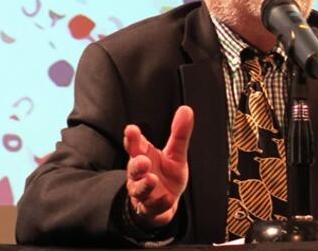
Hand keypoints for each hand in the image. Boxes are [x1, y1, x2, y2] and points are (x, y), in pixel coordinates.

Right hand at [123, 105, 193, 230]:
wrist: (164, 202)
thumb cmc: (166, 174)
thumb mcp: (176, 153)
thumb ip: (179, 134)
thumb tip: (186, 110)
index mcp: (144, 156)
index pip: (135, 145)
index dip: (132, 138)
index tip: (131, 130)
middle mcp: (140, 174)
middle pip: (133, 168)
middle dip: (136, 164)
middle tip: (143, 160)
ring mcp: (144, 192)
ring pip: (139, 189)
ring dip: (144, 185)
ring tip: (152, 179)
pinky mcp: (150, 208)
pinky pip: (151, 207)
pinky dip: (159, 203)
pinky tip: (167, 198)